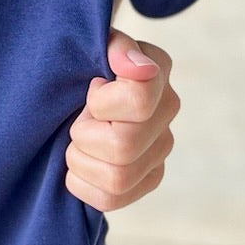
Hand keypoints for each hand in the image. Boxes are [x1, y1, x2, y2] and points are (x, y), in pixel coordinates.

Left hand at [64, 27, 178, 210]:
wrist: (76, 84)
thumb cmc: (84, 62)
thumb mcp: (93, 44)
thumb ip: (115, 48)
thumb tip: (138, 69)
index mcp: (156, 73)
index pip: (138, 101)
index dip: (101, 102)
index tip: (92, 88)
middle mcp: (167, 113)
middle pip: (123, 147)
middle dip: (85, 134)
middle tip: (78, 119)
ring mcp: (160, 151)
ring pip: (117, 178)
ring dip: (81, 160)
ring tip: (78, 141)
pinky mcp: (147, 180)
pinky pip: (111, 199)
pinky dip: (83, 184)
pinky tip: (82, 162)